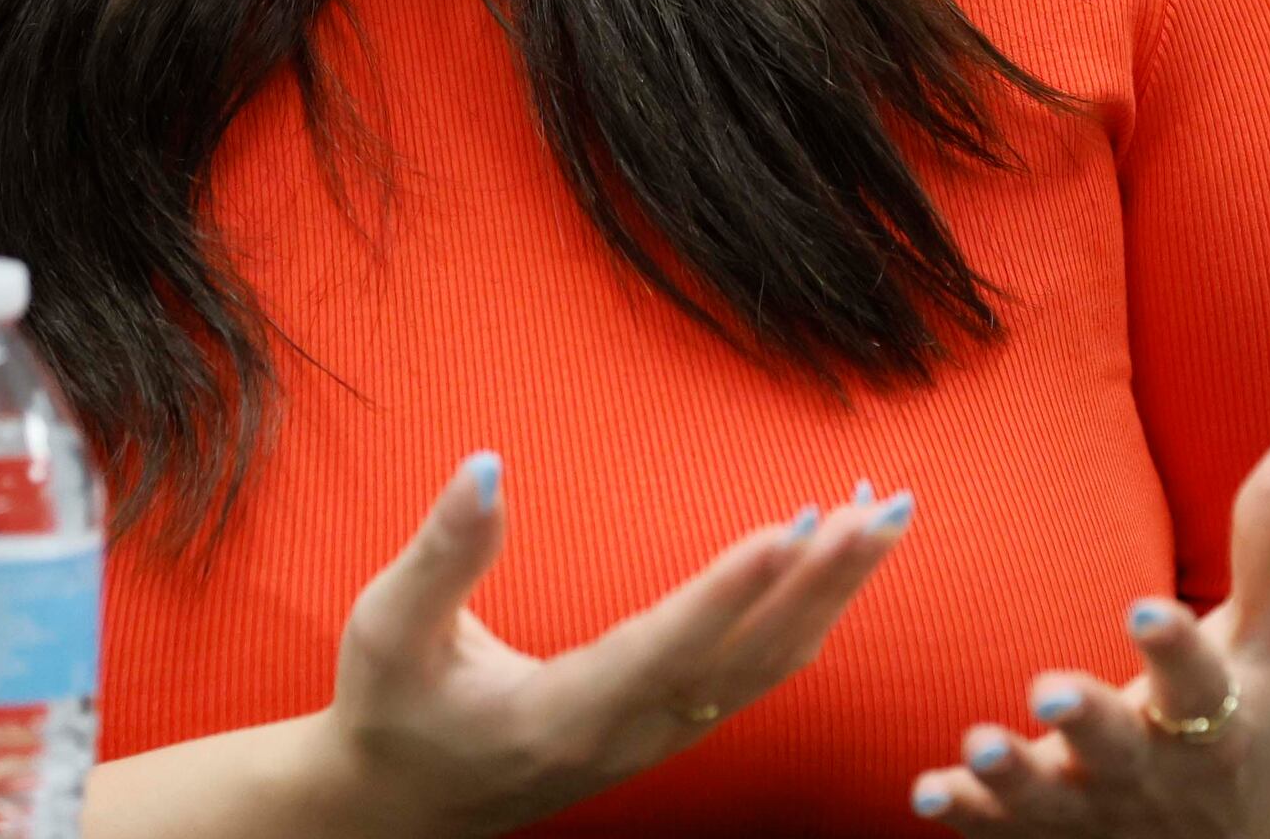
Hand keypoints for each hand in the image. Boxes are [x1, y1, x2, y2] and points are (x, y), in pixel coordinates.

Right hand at [317, 452, 913, 838]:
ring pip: (766, 667)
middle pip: (747, 660)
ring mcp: (659, 738)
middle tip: (882, 509)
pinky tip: (828, 552)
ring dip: (830, 592)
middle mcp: (628, 734)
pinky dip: (804, 609)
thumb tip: (485, 465)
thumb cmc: (393, 711)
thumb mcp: (387, 630)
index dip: (730, 590)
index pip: (665, 648)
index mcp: (562, 714)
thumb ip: (442, 553)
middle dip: (821, 581)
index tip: (792, 527)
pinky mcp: (670, 726)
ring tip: (881, 515)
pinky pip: (756, 671)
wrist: (402, 806)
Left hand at [910, 416, 1269, 834]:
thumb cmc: (1254, 707)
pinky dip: (968, 817)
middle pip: (1120, 748)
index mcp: (1218, 713)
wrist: (1240, 838)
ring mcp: (1102, 810)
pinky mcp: (1055, 834)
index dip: (1174, 647)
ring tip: (975, 746)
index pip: (1198, 678)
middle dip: (1088, 723)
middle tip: (1049, 691)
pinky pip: (1006, 833)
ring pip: (1053, 801)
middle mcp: (1158, 769)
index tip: (1144, 609)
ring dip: (1013, 778)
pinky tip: (926, 792)